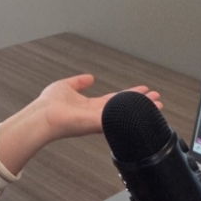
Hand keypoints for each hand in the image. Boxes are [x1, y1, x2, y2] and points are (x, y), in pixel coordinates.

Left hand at [0, 74, 162, 174]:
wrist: (43, 116)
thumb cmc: (48, 104)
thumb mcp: (65, 86)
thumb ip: (78, 82)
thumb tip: (88, 77)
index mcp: (89, 106)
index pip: (114, 100)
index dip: (129, 95)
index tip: (143, 90)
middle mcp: (96, 114)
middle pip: (124, 107)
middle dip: (141, 102)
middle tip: (157, 99)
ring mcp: (99, 120)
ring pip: (125, 113)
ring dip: (142, 108)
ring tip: (157, 103)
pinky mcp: (99, 122)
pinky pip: (119, 117)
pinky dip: (132, 112)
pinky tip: (144, 108)